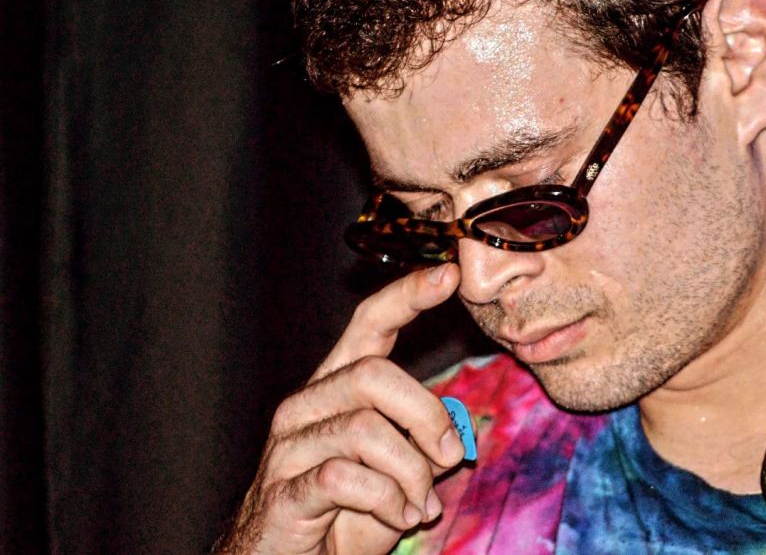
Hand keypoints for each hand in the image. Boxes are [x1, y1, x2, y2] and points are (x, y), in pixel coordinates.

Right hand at [215, 263, 464, 554]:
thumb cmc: (344, 514)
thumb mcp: (397, 471)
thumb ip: (422, 441)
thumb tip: (456, 428)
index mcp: (336, 388)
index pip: (370, 324)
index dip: (408, 295)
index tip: (448, 274)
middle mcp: (307, 405)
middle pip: (375, 375)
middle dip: (426, 416)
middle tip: (450, 457)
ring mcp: (290, 447)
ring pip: (366, 429)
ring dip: (411, 473)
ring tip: (419, 505)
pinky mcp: (284, 491)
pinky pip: (344, 477)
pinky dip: (386, 500)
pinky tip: (399, 517)